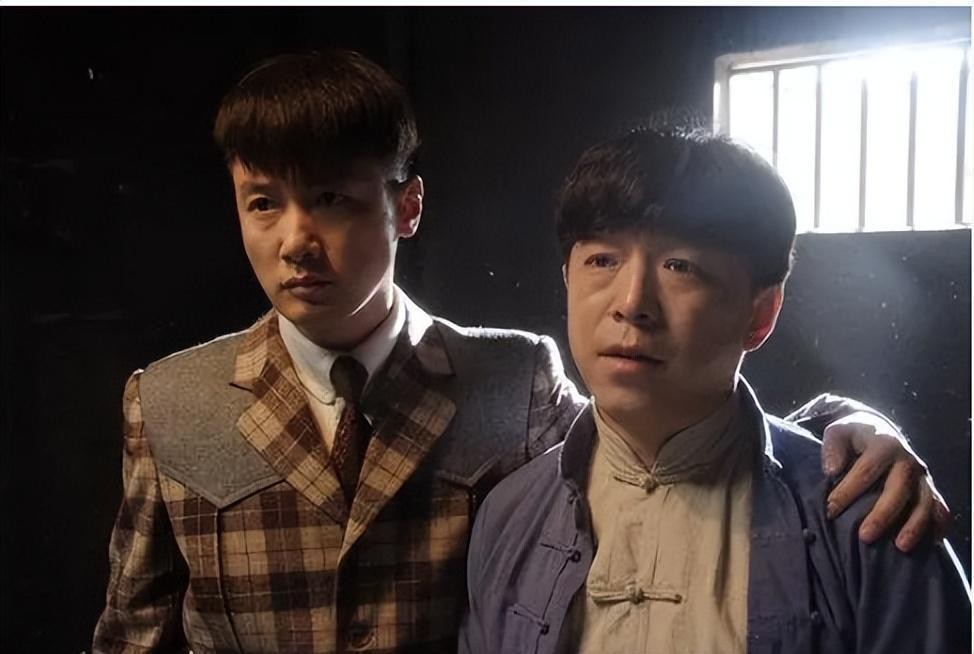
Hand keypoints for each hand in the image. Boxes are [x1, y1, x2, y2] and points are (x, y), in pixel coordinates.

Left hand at [821, 411, 950, 551]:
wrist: (881, 432)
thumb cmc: (855, 438)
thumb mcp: (839, 432)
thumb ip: (833, 447)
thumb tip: (832, 470)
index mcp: (884, 445)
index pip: (865, 471)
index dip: (847, 492)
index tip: (830, 510)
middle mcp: (907, 461)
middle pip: (898, 490)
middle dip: (882, 515)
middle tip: (864, 536)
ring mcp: (922, 477)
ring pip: (924, 503)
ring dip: (914, 526)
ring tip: (900, 546)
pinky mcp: (930, 490)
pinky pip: (940, 509)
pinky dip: (938, 526)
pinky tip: (928, 543)